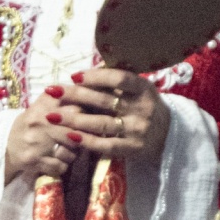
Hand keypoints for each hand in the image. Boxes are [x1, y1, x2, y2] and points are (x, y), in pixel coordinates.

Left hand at [4, 68, 169, 183]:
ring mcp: (138, 130)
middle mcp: (142, 109)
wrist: (168, 136)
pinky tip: (69, 136)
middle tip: (52, 92)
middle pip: (104, 100)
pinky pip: (106, 145)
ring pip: (101, 123)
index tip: (73, 76)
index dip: (96, 76)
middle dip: (75, 95)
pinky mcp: (133, 148)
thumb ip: (117, 81)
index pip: (119, 78)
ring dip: (73, 119)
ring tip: (52, 116)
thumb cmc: (144, 107)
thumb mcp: (139, 90)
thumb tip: (84, 71)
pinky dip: (86, 141)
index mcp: (144, 89)